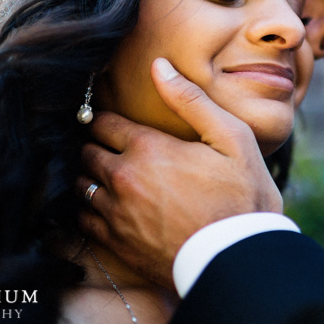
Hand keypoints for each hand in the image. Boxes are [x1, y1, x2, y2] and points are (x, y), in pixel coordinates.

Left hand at [78, 58, 282, 287]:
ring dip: (90, 177)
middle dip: (95, 145)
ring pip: (80, 185)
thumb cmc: (243, 196)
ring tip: (107, 176)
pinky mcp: (115, 244)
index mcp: (148, 148)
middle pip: (86, 152)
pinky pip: (83, 219)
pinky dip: (88, 209)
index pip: (103, 123)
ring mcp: (116, 214)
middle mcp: (123, 179)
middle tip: (110, 147)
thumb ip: (190, 100)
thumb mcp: (231, 138)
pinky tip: (105, 206)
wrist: (238, 258)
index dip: (106, 119)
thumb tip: (158, 65)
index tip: (112, 122)